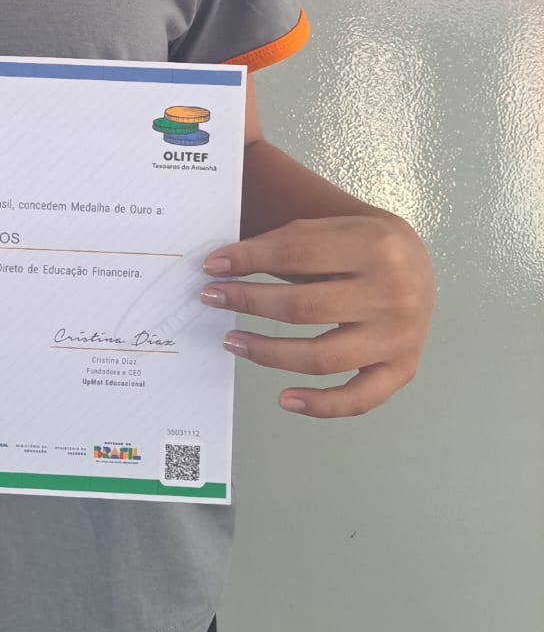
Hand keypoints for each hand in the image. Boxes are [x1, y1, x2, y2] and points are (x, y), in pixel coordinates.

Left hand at [200, 214, 435, 417]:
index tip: (213, 267)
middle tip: (212, 299)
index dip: (247, 260)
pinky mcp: (403, 369)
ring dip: (268, 353)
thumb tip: (224, 265)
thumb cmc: (366, 244)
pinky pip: (359, 399)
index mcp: (374, 246)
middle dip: (248, 303)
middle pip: (303, 307)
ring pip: (322, 357)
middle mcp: (393, 293)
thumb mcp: (336, 226)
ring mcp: (400, 336)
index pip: (294, 254)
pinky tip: (285, 398)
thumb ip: (289, 242)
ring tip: (233, 341)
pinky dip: (320, 405)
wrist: (419, 265)